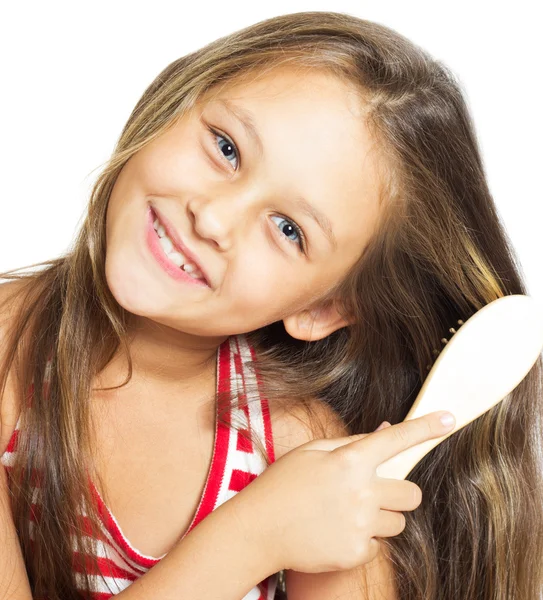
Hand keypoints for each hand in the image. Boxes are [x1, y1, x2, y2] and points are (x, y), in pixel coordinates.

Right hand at [230, 410, 454, 573]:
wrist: (257, 529)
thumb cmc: (283, 484)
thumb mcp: (312, 452)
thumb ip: (352, 442)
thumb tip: (385, 431)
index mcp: (349, 461)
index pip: (396, 440)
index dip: (426, 428)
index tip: (449, 419)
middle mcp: (361, 492)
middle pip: (412, 493)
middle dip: (400, 492)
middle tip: (375, 492)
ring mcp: (360, 525)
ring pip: (398, 522)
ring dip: (381, 517)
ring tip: (347, 513)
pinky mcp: (355, 553)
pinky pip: (377, 546)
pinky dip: (362, 540)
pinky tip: (335, 532)